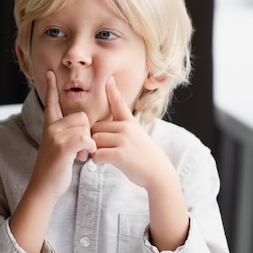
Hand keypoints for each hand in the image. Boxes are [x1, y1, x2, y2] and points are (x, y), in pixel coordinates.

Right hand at [31, 71, 95, 198]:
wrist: (44, 187)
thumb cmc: (54, 170)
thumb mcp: (58, 148)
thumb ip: (66, 135)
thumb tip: (82, 131)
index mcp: (49, 126)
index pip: (51, 103)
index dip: (51, 88)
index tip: (51, 73)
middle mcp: (51, 128)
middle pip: (80, 116)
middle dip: (86, 132)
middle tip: (80, 150)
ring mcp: (55, 136)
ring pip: (84, 126)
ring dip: (88, 142)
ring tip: (79, 156)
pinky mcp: (62, 146)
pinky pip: (85, 138)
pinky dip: (89, 148)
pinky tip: (82, 158)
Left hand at [91, 76, 171, 190]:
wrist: (158, 174)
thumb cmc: (144, 158)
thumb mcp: (137, 137)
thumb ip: (122, 130)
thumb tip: (103, 130)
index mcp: (130, 122)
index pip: (119, 103)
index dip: (112, 91)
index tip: (108, 78)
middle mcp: (126, 127)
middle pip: (96, 128)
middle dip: (95, 140)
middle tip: (102, 150)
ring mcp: (124, 139)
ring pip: (94, 140)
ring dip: (95, 151)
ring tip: (105, 157)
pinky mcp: (120, 154)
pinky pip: (97, 154)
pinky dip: (97, 161)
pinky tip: (104, 163)